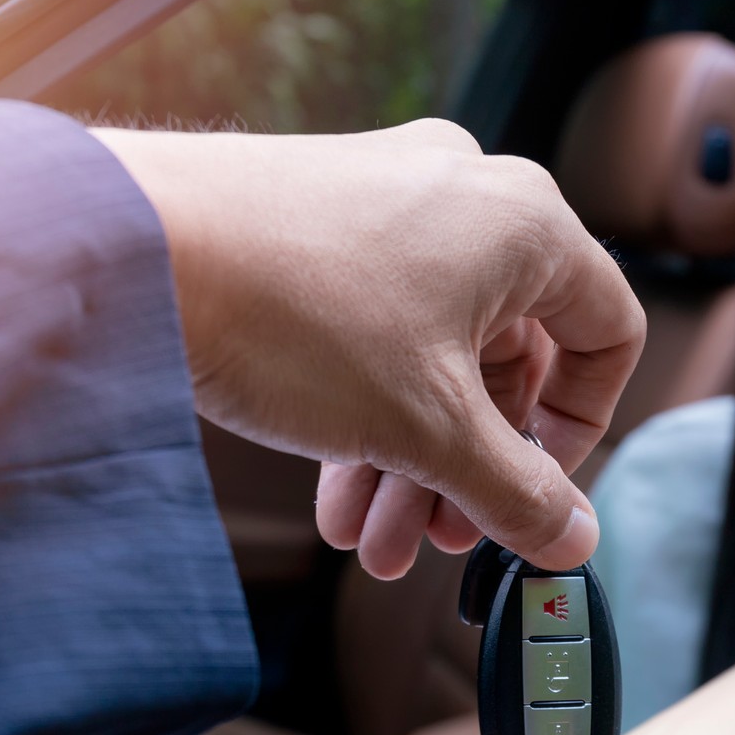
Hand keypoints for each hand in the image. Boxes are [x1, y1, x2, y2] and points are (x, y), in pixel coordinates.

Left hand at [91, 119, 643, 575]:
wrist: (127, 250)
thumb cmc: (291, 313)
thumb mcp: (429, 430)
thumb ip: (518, 492)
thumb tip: (571, 537)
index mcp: (525, 223)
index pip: (608, 333)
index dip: (581, 431)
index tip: (537, 493)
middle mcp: (466, 195)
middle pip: (510, 358)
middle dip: (471, 468)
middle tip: (435, 538)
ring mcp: (387, 200)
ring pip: (435, 353)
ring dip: (410, 458)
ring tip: (369, 539)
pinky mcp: (319, 220)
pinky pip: (375, 328)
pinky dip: (364, 410)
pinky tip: (333, 492)